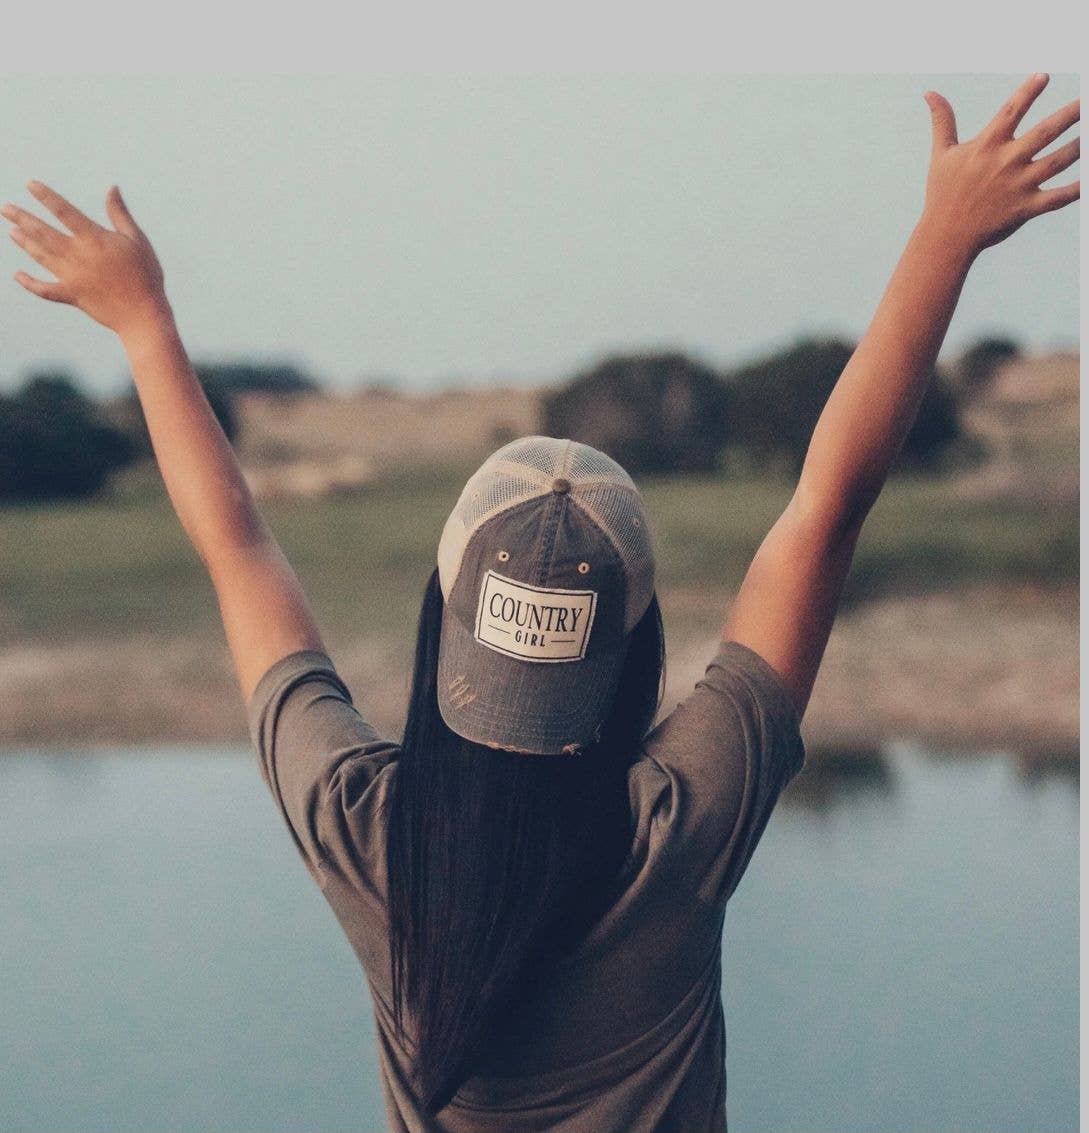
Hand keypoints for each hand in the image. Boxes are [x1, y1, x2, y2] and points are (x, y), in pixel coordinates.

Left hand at [2, 182, 169, 336]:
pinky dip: (30, 283)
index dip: (46, 196)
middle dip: (22, 218)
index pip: (64, 211)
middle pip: (43, 233)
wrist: (144, 315)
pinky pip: (44, 289)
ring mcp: (72, 276)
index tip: (30, 185)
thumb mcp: (137, 241)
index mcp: (94, 239)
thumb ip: (119, 214)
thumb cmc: (146, 276)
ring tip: (12, 232)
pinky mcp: (72, 296)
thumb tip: (112, 189)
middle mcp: (78, 255)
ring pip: (41, 255)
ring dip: (25, 243)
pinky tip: (18, 275)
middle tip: (5, 208)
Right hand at [921, 73, 1078, 257]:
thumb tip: (929, 93)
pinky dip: (1078, 189)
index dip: (1028, 91)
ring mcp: (1018, 185)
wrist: (945, 236)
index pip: (1012, 111)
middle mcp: (1006, 162)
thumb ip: (942, 121)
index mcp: (987, 146)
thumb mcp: (941, 155)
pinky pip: (1058, 197)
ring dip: (1081, 145)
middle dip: (1072, 113)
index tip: (1044, 75)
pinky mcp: (1025, 208)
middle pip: (1047, 131)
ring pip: (1059, 160)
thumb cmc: (943, 193)